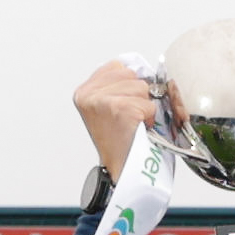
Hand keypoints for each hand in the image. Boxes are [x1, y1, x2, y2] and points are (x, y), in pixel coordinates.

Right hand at [73, 60, 154, 183]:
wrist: (120, 168)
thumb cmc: (118, 140)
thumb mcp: (107, 106)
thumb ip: (116, 85)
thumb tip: (139, 70)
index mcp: (84, 91)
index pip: (117, 67)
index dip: (128, 85)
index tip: (123, 106)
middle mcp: (89, 94)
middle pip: (131, 75)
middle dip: (137, 96)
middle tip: (128, 117)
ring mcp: (103, 100)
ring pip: (142, 88)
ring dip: (144, 107)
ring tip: (132, 123)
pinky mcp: (120, 109)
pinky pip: (149, 104)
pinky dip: (149, 117)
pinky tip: (138, 128)